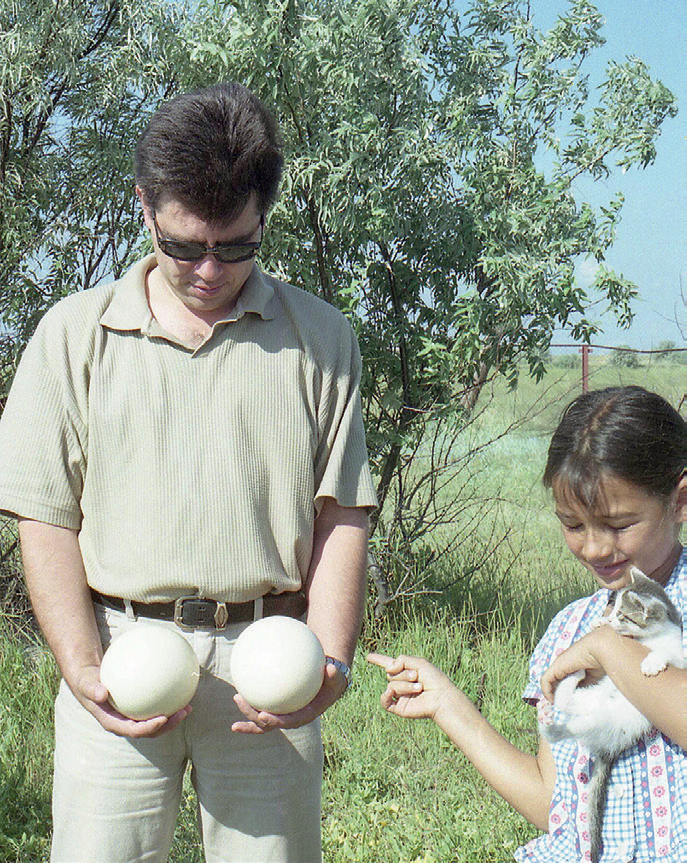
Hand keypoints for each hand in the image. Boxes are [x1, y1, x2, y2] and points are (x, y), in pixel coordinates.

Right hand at [70, 665, 191, 737]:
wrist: (88, 679)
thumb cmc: (87, 681)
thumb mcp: (85, 683)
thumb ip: (92, 689)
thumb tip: (101, 693)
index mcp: (113, 722)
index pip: (134, 730)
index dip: (149, 728)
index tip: (163, 719)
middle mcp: (125, 723)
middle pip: (150, 731)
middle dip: (168, 725)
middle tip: (183, 712)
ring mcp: (132, 717)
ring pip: (155, 722)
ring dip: (172, 717)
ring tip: (188, 706)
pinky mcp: (138, 708)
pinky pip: (154, 706)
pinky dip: (167, 701)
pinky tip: (179, 689)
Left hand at [231, 660, 347, 733]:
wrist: (327, 683)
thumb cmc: (331, 680)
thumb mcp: (336, 678)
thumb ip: (334, 675)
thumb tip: (331, 669)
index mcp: (303, 716)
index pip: (286, 722)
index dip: (273, 721)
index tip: (262, 715)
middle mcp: (290, 719)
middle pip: (268, 724)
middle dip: (252, 718)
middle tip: (241, 701)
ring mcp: (282, 714)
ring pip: (262, 718)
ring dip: (247, 711)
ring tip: (237, 697)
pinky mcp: (277, 706)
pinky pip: (263, 703)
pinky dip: (252, 699)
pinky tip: (241, 687)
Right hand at [367, 653, 456, 720]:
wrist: (441, 697)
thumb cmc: (434, 679)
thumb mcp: (418, 662)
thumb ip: (401, 660)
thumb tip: (387, 669)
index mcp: (406, 671)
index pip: (389, 664)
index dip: (378, 660)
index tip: (368, 657)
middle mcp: (401, 683)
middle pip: (390, 674)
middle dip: (403, 674)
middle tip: (417, 677)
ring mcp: (399, 695)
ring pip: (391, 685)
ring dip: (405, 685)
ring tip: (419, 688)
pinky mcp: (399, 707)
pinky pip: (385, 701)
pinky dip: (385, 696)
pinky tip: (390, 693)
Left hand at [540, 627, 614, 702]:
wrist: (601, 649)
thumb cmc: (601, 662)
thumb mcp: (592, 678)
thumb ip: (583, 686)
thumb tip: (576, 697)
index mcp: (572, 664)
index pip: (563, 679)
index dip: (564, 691)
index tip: (569, 702)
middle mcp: (563, 663)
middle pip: (555, 681)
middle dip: (558, 693)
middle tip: (563, 705)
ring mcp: (559, 664)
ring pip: (550, 681)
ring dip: (553, 693)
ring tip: (559, 704)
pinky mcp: (556, 666)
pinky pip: (545, 680)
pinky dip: (546, 691)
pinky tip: (552, 700)